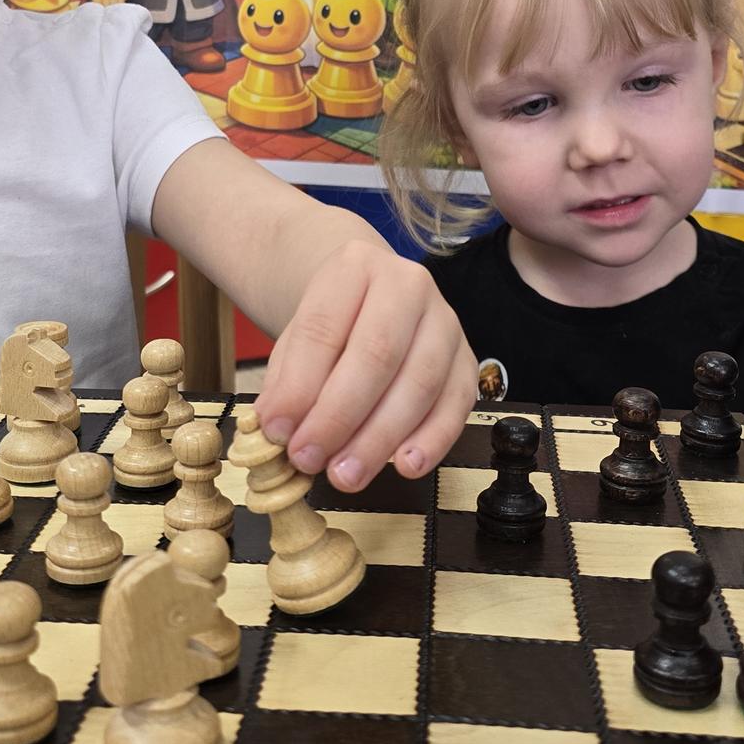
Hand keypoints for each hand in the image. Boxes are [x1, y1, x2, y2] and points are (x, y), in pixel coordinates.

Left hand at [253, 239, 474, 492]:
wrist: (372, 301)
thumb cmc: (332, 326)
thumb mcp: (295, 341)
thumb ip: (287, 382)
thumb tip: (278, 429)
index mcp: (354, 267)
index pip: (324, 328)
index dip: (299, 386)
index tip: (276, 431)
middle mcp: (409, 285)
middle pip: (377, 354)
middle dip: (339, 416)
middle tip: (308, 460)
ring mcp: (446, 322)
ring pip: (420, 382)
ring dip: (380, 438)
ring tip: (346, 475)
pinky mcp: (468, 360)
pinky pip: (457, 404)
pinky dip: (433, 440)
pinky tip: (406, 466)